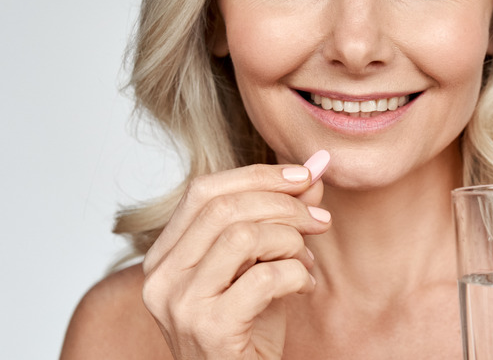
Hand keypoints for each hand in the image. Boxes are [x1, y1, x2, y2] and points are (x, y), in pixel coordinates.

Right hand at [141, 151, 330, 359]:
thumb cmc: (247, 330)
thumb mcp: (260, 265)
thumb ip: (278, 219)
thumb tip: (313, 172)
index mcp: (165, 256)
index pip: (203, 191)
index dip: (257, 175)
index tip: (303, 175)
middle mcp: (161, 278)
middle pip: (224, 207)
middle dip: (283, 204)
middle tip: (320, 220)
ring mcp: (181, 305)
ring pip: (243, 236)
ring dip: (291, 241)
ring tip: (306, 261)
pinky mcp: (211, 329)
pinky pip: (265, 278)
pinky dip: (297, 275)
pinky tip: (304, 288)